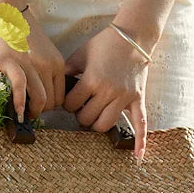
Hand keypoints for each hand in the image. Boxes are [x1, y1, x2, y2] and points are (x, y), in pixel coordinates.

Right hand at [0, 8, 65, 121]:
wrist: (8, 12)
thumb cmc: (23, 31)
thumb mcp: (43, 51)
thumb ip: (46, 69)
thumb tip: (43, 92)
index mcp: (57, 62)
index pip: (61, 96)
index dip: (50, 106)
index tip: (40, 107)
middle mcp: (48, 65)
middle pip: (51, 101)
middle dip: (41, 110)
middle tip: (31, 112)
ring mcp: (31, 64)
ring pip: (40, 99)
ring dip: (33, 112)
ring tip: (25, 115)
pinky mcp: (12, 63)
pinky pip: (20, 89)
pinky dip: (19, 104)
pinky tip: (17, 112)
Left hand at [63, 25, 149, 159]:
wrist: (132, 36)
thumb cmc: (104, 43)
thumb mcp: (79, 54)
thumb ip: (65, 71)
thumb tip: (52, 84)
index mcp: (92, 80)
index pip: (71, 105)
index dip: (66, 104)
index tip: (69, 98)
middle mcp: (108, 91)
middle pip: (87, 118)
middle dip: (80, 115)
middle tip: (80, 107)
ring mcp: (124, 97)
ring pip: (106, 125)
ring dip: (96, 124)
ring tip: (94, 115)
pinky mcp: (137, 99)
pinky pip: (141, 123)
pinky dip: (140, 141)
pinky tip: (137, 156)